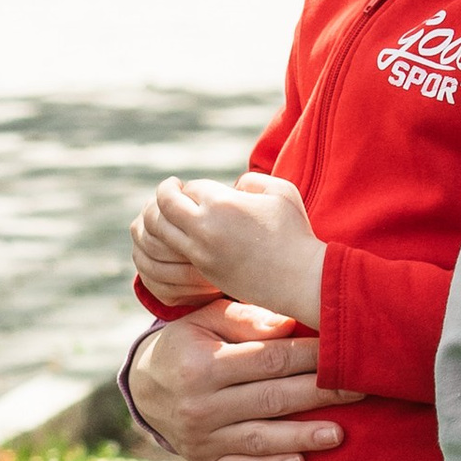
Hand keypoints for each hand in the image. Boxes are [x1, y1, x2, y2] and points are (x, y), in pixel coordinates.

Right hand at [128, 306, 358, 460]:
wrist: (144, 388)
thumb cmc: (188, 344)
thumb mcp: (205, 321)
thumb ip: (245, 319)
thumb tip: (289, 325)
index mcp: (201, 365)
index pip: (267, 360)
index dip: (309, 356)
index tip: (345, 351)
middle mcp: (199, 405)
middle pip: (271, 399)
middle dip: (320, 395)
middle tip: (360, 390)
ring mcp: (201, 439)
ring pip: (260, 439)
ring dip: (302, 438)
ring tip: (339, 434)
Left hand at [132, 171, 325, 332]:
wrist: (300, 280)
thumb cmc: (295, 233)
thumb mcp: (280, 190)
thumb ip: (251, 181)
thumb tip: (233, 188)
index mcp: (221, 203)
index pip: (188, 188)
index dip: (189, 187)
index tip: (192, 189)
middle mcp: (204, 228)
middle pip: (164, 207)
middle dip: (163, 198)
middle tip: (168, 194)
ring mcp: (201, 253)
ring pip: (160, 233)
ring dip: (161, 222)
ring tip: (167, 216)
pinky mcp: (204, 272)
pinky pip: (172, 254)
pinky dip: (170, 243)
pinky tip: (182, 238)